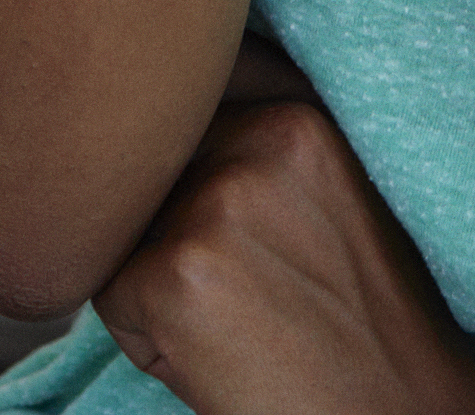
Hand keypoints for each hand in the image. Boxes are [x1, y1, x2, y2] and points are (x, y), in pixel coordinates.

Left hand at [95, 96, 474, 414]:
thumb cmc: (359, 330)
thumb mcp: (326, 206)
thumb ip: (258, 151)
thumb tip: (156, 116)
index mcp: (298, 117)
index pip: (187, 114)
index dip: (193, 184)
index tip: (236, 240)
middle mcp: (260, 140)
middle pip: (152, 175)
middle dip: (173, 231)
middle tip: (254, 296)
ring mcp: (219, 202)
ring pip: (128, 234)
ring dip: (162, 284)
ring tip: (244, 326)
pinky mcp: (179, 272)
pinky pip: (115, 298)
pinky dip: (151, 341)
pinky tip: (222, 360)